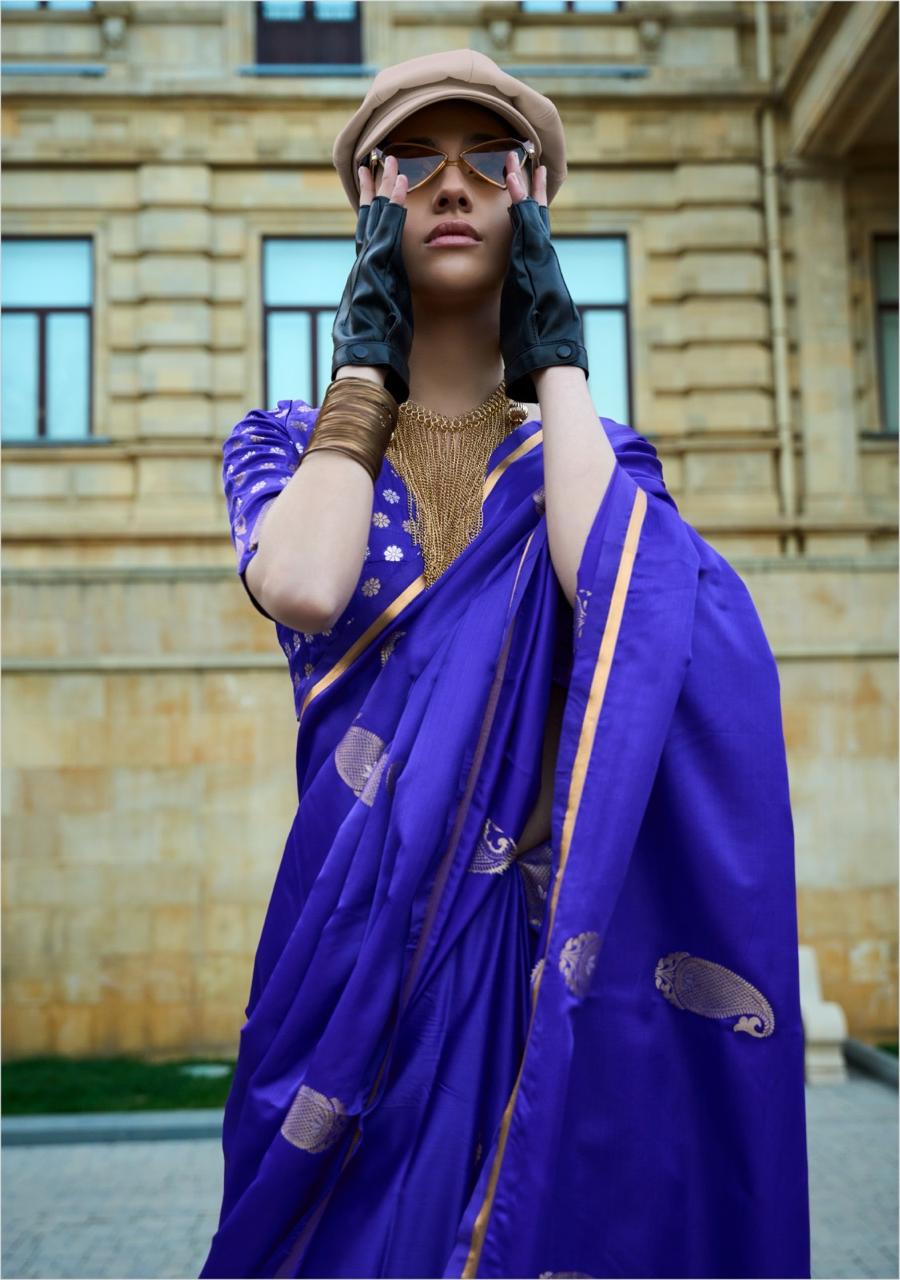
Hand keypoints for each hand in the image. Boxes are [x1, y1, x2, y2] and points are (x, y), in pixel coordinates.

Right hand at [331, 155, 413, 403]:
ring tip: (390, 159)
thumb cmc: (375, 352)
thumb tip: (384, 312)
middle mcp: (364, 266)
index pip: (369, 238)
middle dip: (372, 190)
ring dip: (384, 187)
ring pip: (377, 217)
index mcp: (367, 279)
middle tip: (374, 160)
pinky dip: (393, 204)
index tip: (373, 191)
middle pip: (368, 219)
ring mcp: (368, 264)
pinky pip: (388, 228)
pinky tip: (401, 183)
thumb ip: (385, 311)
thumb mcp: (383, 325)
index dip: (372, 214)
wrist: (363, 361)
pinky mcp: (377, 266)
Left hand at [500, 152, 588, 404]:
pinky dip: (521, 202)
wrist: (554, 357)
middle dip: (528, 190)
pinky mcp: (537, 263)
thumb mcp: (523, 322)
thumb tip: (522, 315)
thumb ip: (521, 309)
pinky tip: (513, 182)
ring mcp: (541, 260)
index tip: (522, 189)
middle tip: (522, 159)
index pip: (531, 236)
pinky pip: (526, 226)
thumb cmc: (537, 348)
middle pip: (534, 218)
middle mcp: (541, 262)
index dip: (527, 212)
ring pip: (531, 216)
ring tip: (514, 160)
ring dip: (523, 187)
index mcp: (535, 275)